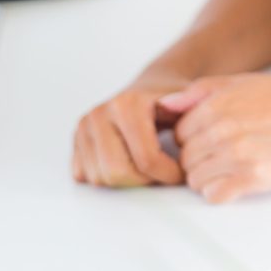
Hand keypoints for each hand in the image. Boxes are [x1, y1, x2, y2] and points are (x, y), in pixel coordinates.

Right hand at [72, 77, 186, 187]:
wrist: (148, 89)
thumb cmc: (169, 102)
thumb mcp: (189, 103)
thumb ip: (195, 116)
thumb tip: (193, 130)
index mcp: (126, 104)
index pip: (146, 159)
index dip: (167, 174)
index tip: (181, 173)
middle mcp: (98, 114)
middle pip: (117, 173)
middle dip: (143, 181)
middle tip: (161, 174)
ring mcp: (83, 128)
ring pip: (101, 178)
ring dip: (125, 181)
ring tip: (144, 168)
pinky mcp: (75, 142)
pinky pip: (86, 176)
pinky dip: (106, 178)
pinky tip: (124, 164)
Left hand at [159, 74, 270, 202]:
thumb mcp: (243, 83)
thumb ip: (200, 91)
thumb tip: (165, 104)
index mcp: (218, 106)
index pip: (179, 134)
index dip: (191, 139)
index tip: (208, 139)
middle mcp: (224, 131)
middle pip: (185, 159)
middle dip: (198, 160)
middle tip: (221, 156)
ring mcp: (237, 156)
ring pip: (195, 180)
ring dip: (208, 178)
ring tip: (229, 168)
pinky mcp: (251, 178)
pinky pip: (213, 195)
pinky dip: (220, 192)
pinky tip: (234, 182)